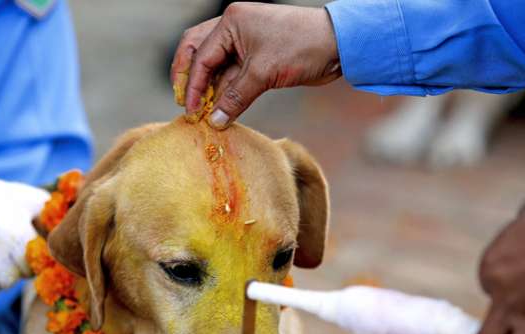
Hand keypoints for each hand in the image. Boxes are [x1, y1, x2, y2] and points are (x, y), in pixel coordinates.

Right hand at [171, 3, 340, 128]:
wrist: (338, 45)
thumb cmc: (302, 47)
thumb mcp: (264, 73)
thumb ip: (235, 97)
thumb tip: (215, 120)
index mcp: (231, 22)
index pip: (201, 55)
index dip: (193, 85)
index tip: (191, 110)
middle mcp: (233, 29)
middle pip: (198, 54)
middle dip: (190, 80)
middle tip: (186, 105)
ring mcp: (244, 43)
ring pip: (216, 68)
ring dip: (210, 90)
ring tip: (205, 114)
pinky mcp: (257, 59)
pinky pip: (232, 76)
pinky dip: (226, 93)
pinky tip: (221, 110)